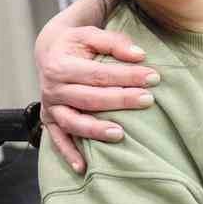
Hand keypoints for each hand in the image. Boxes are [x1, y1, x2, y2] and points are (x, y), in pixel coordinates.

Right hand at [36, 21, 156, 172]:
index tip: (153, 77)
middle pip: (89, 98)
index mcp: (61, 65)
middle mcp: (52, 88)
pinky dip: (68, 154)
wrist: (50, 52)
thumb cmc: (76, 44)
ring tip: (120, 134)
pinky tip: (83, 168)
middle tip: (148, 100)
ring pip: (73, 123)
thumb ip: (114, 43)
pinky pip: (57, 140)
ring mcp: (50, 107)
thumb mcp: (91, 35)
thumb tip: (139, 55)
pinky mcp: (49, 121)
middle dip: (120, 100)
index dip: (127, 76)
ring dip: (95, 131)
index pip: (98, 74)